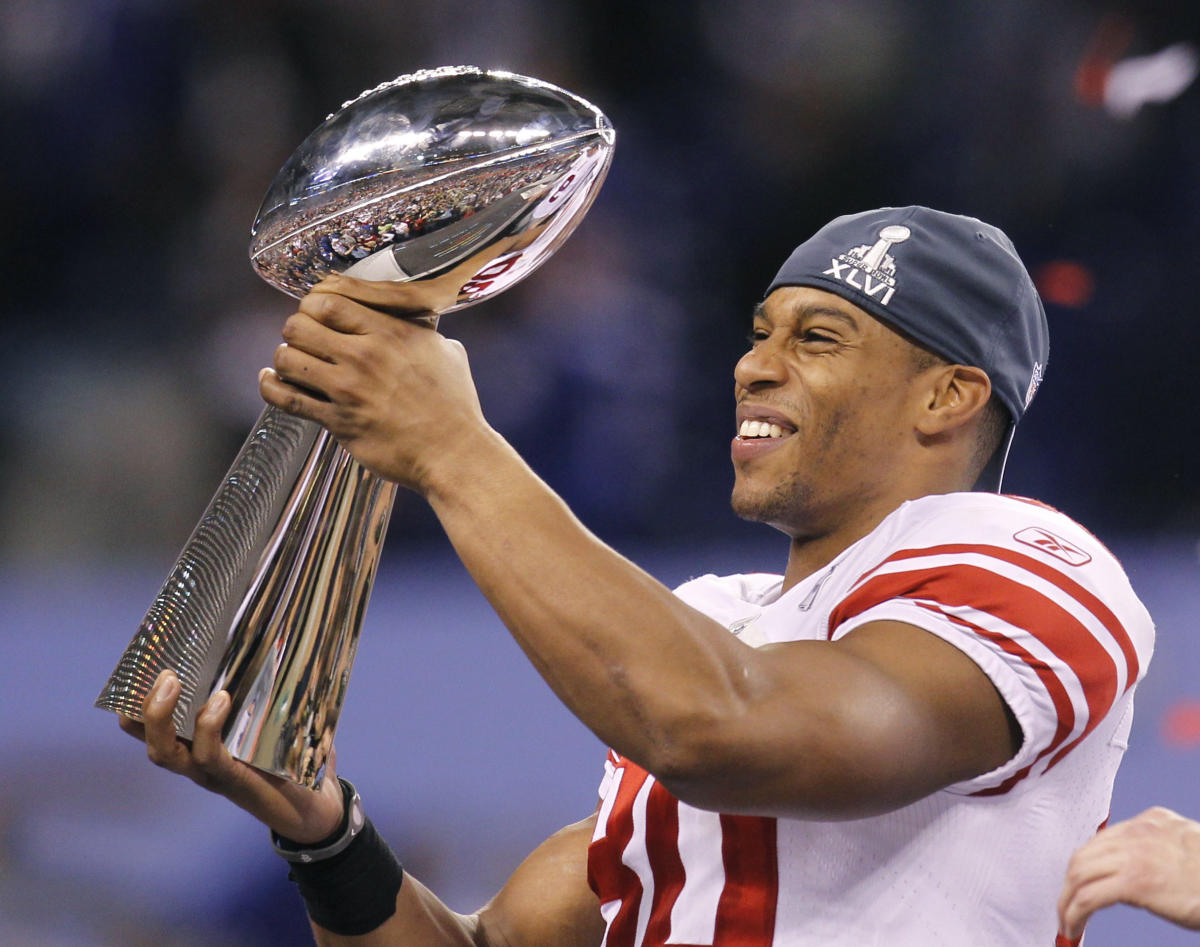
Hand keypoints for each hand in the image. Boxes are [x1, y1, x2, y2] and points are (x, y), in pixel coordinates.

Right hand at [118, 669, 344, 843]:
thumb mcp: (274, 720)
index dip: (138, 698)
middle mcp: (195, 761)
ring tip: (171, 682)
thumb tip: (274, 641)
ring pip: (165, 753)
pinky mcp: (234, 780)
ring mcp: (210, 774)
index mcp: (197, 744)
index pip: (151, 725)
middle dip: (143, 707)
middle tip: (161, 671)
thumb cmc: (294, 759)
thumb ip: (266, 690)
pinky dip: (208, 728)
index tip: (143, 661)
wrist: (317, 808)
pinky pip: (209, 756)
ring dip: (161, 717)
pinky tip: (220, 701)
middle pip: (148, 739)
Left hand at [259, 274, 488, 490]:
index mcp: (390, 332)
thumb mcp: (446, 351)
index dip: (312, 304)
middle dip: (296, 330)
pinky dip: (270, 387)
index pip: (328, 301)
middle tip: (304, 341)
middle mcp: (365, 356)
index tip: (316, 314)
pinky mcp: (338, 421)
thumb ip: (418, 332)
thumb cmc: (455, 405)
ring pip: (286, 358)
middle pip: (299, 325)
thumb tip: (411, 320)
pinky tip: (271, 382)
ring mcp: (348, 389)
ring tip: (294, 365)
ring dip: (284, 360)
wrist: (453, 454)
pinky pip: (286, 398)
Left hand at [1058, 806, 1199, 937]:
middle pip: (1084, 855)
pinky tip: (1074, 927)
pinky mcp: (1135, 882)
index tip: (1079, 885)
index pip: (1102, 840)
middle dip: (1069, 884)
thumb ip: (1157, 853)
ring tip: (1066, 921)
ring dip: (1066, 900)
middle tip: (1066, 906)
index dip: (1085, 865)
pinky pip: (1089, 897)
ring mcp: (1134, 855)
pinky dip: (1074, 913)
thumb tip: (1131, 877)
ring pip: (1079, 874)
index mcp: (1151, 821)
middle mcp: (1138, 833)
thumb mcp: (1186, 852)